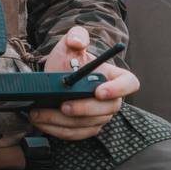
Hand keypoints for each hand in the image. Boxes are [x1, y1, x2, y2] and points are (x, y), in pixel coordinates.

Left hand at [29, 26, 138, 140]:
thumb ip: (76, 35)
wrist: (55, 76)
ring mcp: (99, 115)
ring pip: (88, 124)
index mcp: (114, 76)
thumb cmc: (68, 60)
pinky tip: (41, 122)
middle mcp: (111, 99)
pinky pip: (75, 134)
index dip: (119, 89)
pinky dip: (57, 130)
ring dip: (63, 121)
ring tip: (40, 113)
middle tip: (64, 106)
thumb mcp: (69, 43)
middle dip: (84, 109)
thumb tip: (78, 42)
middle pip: (108, 109)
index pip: (129, 84)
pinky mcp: (86, 127)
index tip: (99, 91)